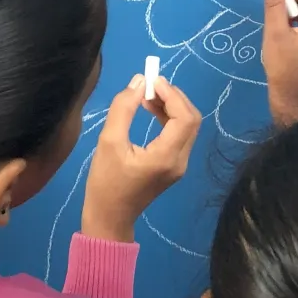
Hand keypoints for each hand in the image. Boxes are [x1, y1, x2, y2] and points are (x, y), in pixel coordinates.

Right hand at [81, 75, 201, 242]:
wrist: (109, 217)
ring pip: (187, 127)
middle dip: (174, 97)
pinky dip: (169, 119)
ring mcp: (179, 165)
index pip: (184, 117)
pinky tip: (150, 110)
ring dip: (171, 106)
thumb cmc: (106, 182)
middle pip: (191, 120)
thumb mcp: (109, 141)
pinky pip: (179, 135)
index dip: (172, 94)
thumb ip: (123, 108)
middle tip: (150, 85)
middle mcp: (180, 160)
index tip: (152, 81)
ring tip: (146, 95)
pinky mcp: (173, 166)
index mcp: (166, 156)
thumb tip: (139, 81)